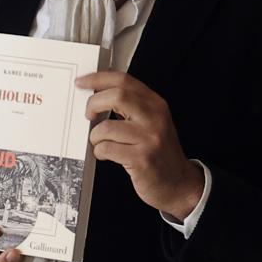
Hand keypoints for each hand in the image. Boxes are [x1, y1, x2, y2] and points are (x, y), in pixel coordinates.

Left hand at [78, 70, 203, 221]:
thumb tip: (97, 95)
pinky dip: (100, 151)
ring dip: (96, 137)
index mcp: (156, 104)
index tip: (82, 82)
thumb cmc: (159, 153)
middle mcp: (155, 118)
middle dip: (93, 104)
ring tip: (102, 143)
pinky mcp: (141, 159)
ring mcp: (149, 138)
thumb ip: (131, 107)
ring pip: (106, 127)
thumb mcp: (152, 123)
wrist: (179, 183)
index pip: (124, 80)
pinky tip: (106, 154)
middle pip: (117, 95)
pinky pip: (107, 148)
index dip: (98, 78)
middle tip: (88, 114)